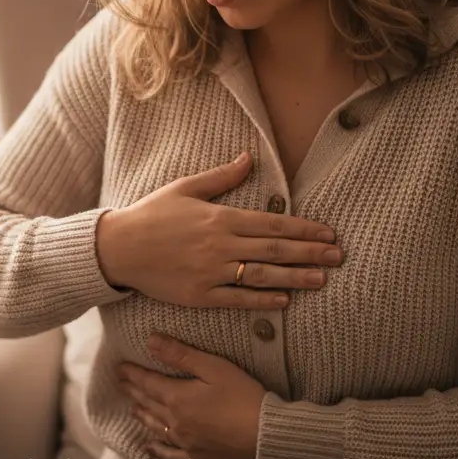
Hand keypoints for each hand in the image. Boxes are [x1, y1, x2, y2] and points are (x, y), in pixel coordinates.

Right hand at [96, 151, 343, 309]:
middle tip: (338, 256)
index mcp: (220, 217)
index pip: (272, 223)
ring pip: (262, 275)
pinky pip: (238, 300)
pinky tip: (285, 300)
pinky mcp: (200, 295)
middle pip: (275, 249)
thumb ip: (221, 177)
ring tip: (322, 279)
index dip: (304, 229)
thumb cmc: (151, 214)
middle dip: (310, 253)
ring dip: (295, 277)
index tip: (328, 233)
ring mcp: (211, 272)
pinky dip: (263, 301)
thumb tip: (249, 158)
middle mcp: (220, 245)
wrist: (119, 247)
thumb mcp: (185, 188)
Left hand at [118, 332, 265, 458]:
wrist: (266, 435)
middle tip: (120, 383)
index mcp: (177, 398)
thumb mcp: (214, 368)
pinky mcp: (198, 458)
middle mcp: (176, 422)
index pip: (148, 382)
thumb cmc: (243, 396)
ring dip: (142, 415)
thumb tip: (151, 341)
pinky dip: (157, 451)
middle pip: (149, 404)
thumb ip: (181, 355)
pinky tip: (149, 447)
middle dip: (133, 391)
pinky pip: (171, 456)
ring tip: (133, 407)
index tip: (119, 367)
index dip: (132, 374)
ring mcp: (186, 442)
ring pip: (156, 427)